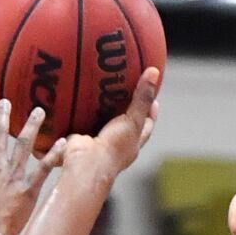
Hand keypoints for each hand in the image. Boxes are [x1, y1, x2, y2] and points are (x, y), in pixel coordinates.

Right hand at [0, 101, 65, 234]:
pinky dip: (53, 155)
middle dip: (5, 116)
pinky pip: (43, 170)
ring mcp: (12, 178)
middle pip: (1, 135)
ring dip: (31, 126)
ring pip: (24, 145)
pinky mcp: (27, 191)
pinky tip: (61, 142)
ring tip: (39, 111)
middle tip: (9, 101)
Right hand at [62, 68, 159, 182]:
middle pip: (125, 122)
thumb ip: (142, 99)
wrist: (86, 161)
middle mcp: (117, 143)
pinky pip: (83, 119)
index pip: (147, 125)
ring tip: (103, 85)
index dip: (151, 111)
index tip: (153, 95)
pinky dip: (83, 109)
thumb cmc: (114, 147)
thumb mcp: (133, 121)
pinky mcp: (82, 136)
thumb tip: (154, 72)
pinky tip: (81, 94)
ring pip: (103, 120)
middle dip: (126, 106)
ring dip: (103, 106)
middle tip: (126, 85)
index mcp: (133, 143)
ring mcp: (99, 141)